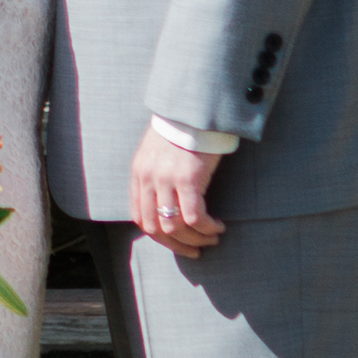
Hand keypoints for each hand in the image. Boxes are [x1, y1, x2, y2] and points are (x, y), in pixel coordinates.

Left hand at [129, 127, 224, 255]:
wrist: (194, 107)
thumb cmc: (182, 129)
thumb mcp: (158, 152)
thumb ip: (156, 175)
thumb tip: (167, 202)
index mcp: (139, 174)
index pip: (139, 217)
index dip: (158, 236)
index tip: (176, 242)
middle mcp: (147, 179)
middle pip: (154, 227)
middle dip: (176, 245)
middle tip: (196, 249)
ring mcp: (165, 179)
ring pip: (174, 226)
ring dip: (195, 238)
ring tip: (212, 236)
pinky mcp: (187, 178)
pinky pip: (194, 217)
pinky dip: (206, 227)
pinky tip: (218, 226)